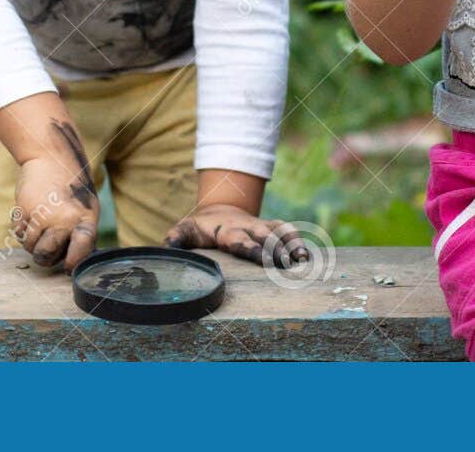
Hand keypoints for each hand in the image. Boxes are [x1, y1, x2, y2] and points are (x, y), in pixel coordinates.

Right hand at [11, 148, 98, 271]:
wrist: (51, 158)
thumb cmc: (73, 188)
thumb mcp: (88, 208)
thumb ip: (83, 234)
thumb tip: (75, 262)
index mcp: (85, 220)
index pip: (81, 250)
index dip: (73, 262)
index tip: (67, 267)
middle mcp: (63, 220)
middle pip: (45, 256)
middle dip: (44, 256)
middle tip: (48, 245)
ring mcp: (41, 215)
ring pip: (29, 247)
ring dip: (32, 241)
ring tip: (42, 223)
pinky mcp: (23, 210)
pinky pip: (17, 234)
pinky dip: (22, 229)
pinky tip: (32, 213)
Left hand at [164, 204, 309, 267]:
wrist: (217, 210)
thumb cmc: (199, 228)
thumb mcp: (184, 231)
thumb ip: (176, 239)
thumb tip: (167, 249)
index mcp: (225, 230)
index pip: (239, 240)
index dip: (252, 249)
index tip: (264, 259)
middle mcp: (246, 226)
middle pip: (264, 236)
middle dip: (276, 249)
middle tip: (287, 264)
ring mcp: (260, 225)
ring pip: (279, 230)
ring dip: (291, 243)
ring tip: (303, 260)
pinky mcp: (270, 226)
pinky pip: (286, 230)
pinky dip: (297, 240)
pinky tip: (306, 257)